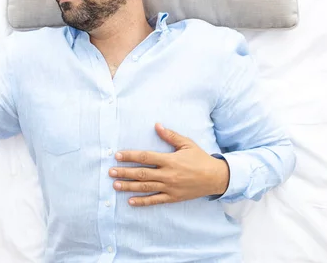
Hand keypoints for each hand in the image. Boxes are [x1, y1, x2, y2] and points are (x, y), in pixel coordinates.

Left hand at [109, 123, 229, 206]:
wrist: (216, 177)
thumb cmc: (200, 159)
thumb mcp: (187, 144)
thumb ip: (170, 136)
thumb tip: (157, 125)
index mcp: (170, 160)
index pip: (145, 157)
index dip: (130, 156)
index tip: (117, 156)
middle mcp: (168, 174)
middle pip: (142, 173)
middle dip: (124, 172)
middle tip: (110, 172)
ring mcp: (170, 187)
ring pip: (145, 187)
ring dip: (129, 187)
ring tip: (115, 185)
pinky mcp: (173, 197)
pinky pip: (155, 200)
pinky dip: (142, 202)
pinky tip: (131, 201)